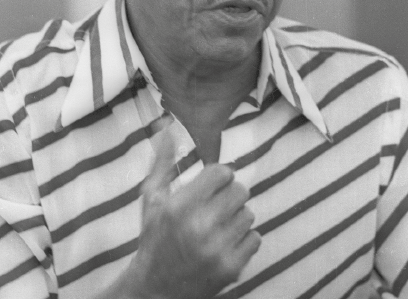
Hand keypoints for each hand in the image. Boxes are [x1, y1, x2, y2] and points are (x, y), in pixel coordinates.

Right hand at [127, 129, 260, 298]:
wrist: (156, 289)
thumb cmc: (153, 237)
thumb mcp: (151, 197)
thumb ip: (163, 161)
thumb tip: (166, 126)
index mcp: (180, 206)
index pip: (222, 172)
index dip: (218, 175)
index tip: (211, 184)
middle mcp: (201, 226)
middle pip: (240, 190)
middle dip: (228, 193)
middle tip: (215, 203)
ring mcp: (218, 249)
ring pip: (249, 213)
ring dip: (235, 215)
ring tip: (217, 224)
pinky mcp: (232, 268)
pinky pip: (255, 237)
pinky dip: (243, 237)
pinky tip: (224, 241)